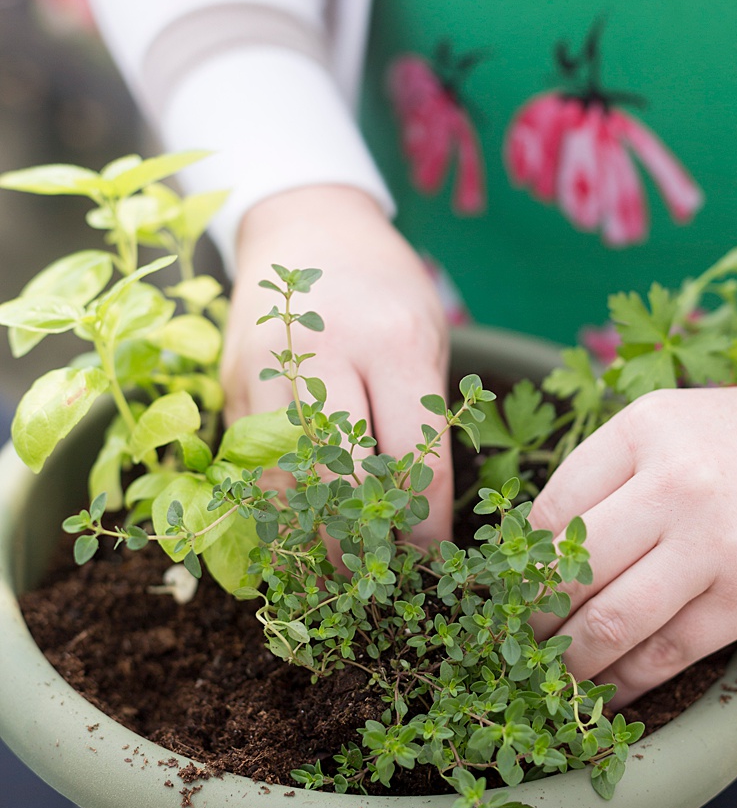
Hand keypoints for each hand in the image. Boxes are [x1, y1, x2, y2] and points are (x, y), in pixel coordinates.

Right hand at [221, 184, 452, 542]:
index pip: (414, 459)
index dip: (425, 528)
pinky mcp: (232, 380)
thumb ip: (423, 417)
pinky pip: (251, 462)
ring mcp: (268, 364)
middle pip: (341, 477)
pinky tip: (297, 536)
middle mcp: (325, 351)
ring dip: (311, 537)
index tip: (434, 565)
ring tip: (337, 576)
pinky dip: (275, 508)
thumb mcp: (429, 335)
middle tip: (382, 582)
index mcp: (394, 341)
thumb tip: (422, 519)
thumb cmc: (386, 291)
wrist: (308, 225)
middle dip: (363, 543)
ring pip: (285, 478)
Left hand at [529, 374, 736, 703]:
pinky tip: (609, 695)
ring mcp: (714, 542)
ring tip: (556, 678)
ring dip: (572, 662)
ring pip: (609, 620)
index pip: (550, 507)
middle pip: (568, 569)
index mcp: (646, 427)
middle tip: (521, 644)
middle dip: (535, 619)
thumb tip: (540, 545)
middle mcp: (674, 479)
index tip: (512, 592)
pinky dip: (626, 684)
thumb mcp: (686, 424)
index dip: (522, 562)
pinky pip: (666, 653)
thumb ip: (619, 471)